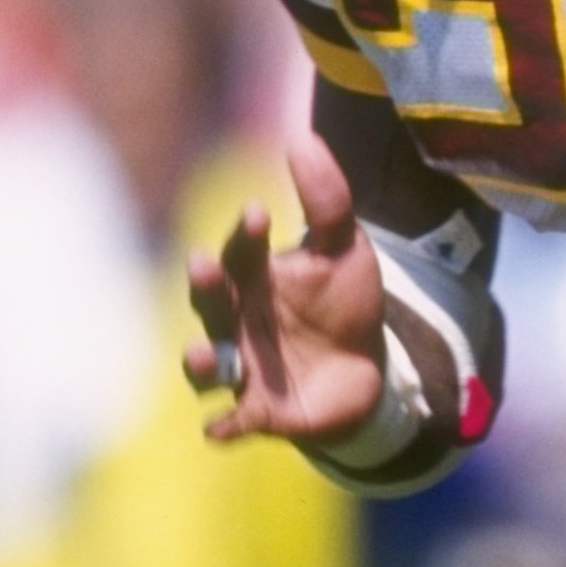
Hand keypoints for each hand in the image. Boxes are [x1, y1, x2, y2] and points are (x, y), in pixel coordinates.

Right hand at [182, 133, 386, 447]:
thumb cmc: (344, 300)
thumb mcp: (345, 248)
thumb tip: (302, 137)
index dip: (246, 233)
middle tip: (203, 265)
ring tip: (203, 356)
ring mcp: (243, 367)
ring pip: (207, 365)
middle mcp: (236, 320)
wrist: (365, 369)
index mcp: (254, 276)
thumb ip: (327, 199)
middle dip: (205, 286)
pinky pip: (232, 421)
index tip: (261, 212)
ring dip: (200, 362)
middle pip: (210, 302)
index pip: (241, 250)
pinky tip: (220, 429)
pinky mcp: (258, 412)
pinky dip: (224, 427)